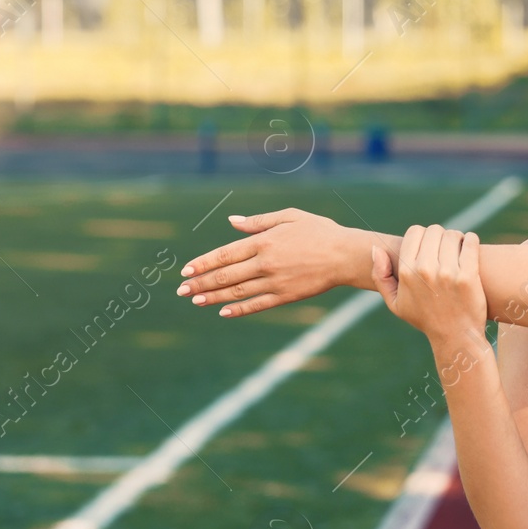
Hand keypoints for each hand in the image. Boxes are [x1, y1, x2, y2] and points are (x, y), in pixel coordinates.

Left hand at [177, 208, 351, 316]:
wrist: (346, 255)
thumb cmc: (320, 231)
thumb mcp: (289, 217)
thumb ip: (258, 221)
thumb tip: (232, 221)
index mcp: (264, 241)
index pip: (224, 254)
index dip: (203, 263)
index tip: (186, 270)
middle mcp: (265, 262)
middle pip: (225, 275)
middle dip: (201, 283)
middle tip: (182, 289)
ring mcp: (275, 281)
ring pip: (237, 292)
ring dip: (213, 297)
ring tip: (195, 300)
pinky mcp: (285, 296)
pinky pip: (257, 304)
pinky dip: (238, 309)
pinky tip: (223, 312)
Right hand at [370, 224, 487, 346]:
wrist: (455, 336)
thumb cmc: (425, 318)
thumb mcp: (395, 303)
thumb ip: (380, 276)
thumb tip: (376, 249)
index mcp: (407, 272)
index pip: (415, 231)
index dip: (423, 235)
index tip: (429, 245)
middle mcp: (425, 270)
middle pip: (434, 230)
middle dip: (440, 236)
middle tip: (445, 247)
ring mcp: (448, 272)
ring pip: (452, 235)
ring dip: (456, 238)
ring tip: (457, 248)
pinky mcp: (468, 275)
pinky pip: (470, 242)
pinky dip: (470, 240)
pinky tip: (468, 247)